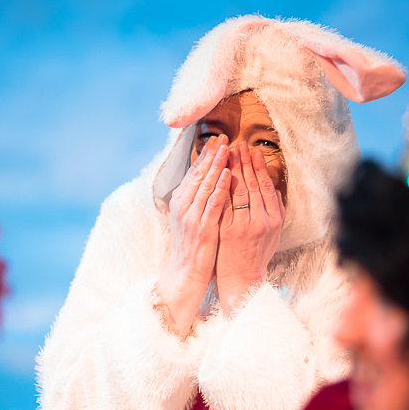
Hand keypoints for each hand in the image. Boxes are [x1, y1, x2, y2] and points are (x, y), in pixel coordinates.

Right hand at [155, 134, 230, 336]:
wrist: (187, 272)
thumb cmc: (194, 246)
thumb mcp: (190, 218)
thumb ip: (196, 200)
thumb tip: (205, 181)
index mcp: (180, 202)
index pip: (193, 173)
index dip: (204, 155)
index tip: (216, 140)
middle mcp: (183, 206)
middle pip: (198, 174)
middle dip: (211, 154)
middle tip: (223, 136)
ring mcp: (191, 216)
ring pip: (205, 184)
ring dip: (217, 165)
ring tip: (227, 148)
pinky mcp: (202, 227)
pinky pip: (213, 203)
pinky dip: (220, 187)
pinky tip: (228, 174)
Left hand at [215, 141, 283, 310]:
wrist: (242, 278)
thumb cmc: (257, 255)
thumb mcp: (274, 233)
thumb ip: (276, 210)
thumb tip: (274, 189)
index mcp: (273, 219)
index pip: (265, 185)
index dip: (259, 166)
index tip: (253, 150)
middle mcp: (260, 220)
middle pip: (251, 184)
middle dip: (244, 161)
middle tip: (238, 144)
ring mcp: (243, 225)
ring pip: (237, 190)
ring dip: (232, 168)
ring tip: (227, 152)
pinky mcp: (227, 229)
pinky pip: (224, 203)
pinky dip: (222, 187)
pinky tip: (218, 173)